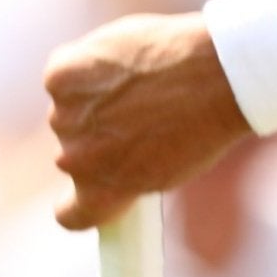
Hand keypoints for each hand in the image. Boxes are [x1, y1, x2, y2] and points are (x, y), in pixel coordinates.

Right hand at [45, 12, 251, 228]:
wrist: (217, 77)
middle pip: (74, 151)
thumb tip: (113, 164)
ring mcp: (63, 117)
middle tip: (138, 114)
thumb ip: (127, 173)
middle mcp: (74, 162)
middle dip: (98, 136)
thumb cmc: (206, 126)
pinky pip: (64, 71)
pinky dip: (88, 63)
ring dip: (92, 97)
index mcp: (102, 195)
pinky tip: (124, 61)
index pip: (70, 215)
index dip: (80, 202)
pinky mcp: (59, 77)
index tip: (95, 186)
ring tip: (138, 84)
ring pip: (68, 108)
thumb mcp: (168, 171)